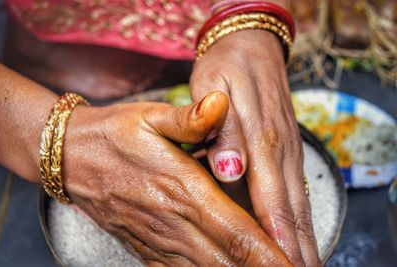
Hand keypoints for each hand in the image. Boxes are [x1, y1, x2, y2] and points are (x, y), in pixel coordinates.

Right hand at [62, 92, 290, 265]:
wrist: (72, 158)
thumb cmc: (116, 134)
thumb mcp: (151, 116)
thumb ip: (190, 118)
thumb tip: (221, 103)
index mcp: (182, 188)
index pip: (235, 230)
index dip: (269, 253)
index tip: (295, 264)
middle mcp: (173, 222)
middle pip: (227, 261)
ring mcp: (158, 240)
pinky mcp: (146, 248)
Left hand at [190, 31, 320, 265]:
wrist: (250, 47)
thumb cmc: (227, 69)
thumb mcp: (214, 86)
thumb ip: (223, 130)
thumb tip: (231, 170)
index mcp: (260, 137)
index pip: (270, 198)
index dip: (276, 237)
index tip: (278, 265)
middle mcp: (280, 150)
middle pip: (292, 209)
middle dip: (296, 248)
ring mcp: (287, 151)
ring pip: (299, 203)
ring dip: (303, 239)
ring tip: (302, 266)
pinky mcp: (287, 149)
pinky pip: (294, 191)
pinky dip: (298, 220)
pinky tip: (296, 236)